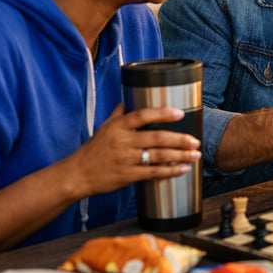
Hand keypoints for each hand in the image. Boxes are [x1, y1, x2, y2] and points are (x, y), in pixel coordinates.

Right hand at [65, 104, 200, 197]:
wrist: (77, 175)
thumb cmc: (93, 150)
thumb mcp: (104, 127)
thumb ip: (119, 114)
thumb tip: (130, 97)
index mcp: (118, 126)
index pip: (142, 115)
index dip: (162, 113)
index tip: (180, 113)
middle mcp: (122, 141)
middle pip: (156, 138)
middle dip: (179, 139)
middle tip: (195, 140)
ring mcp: (125, 159)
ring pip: (157, 156)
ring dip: (180, 156)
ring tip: (195, 154)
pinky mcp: (127, 176)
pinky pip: (153, 173)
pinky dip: (170, 171)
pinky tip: (183, 169)